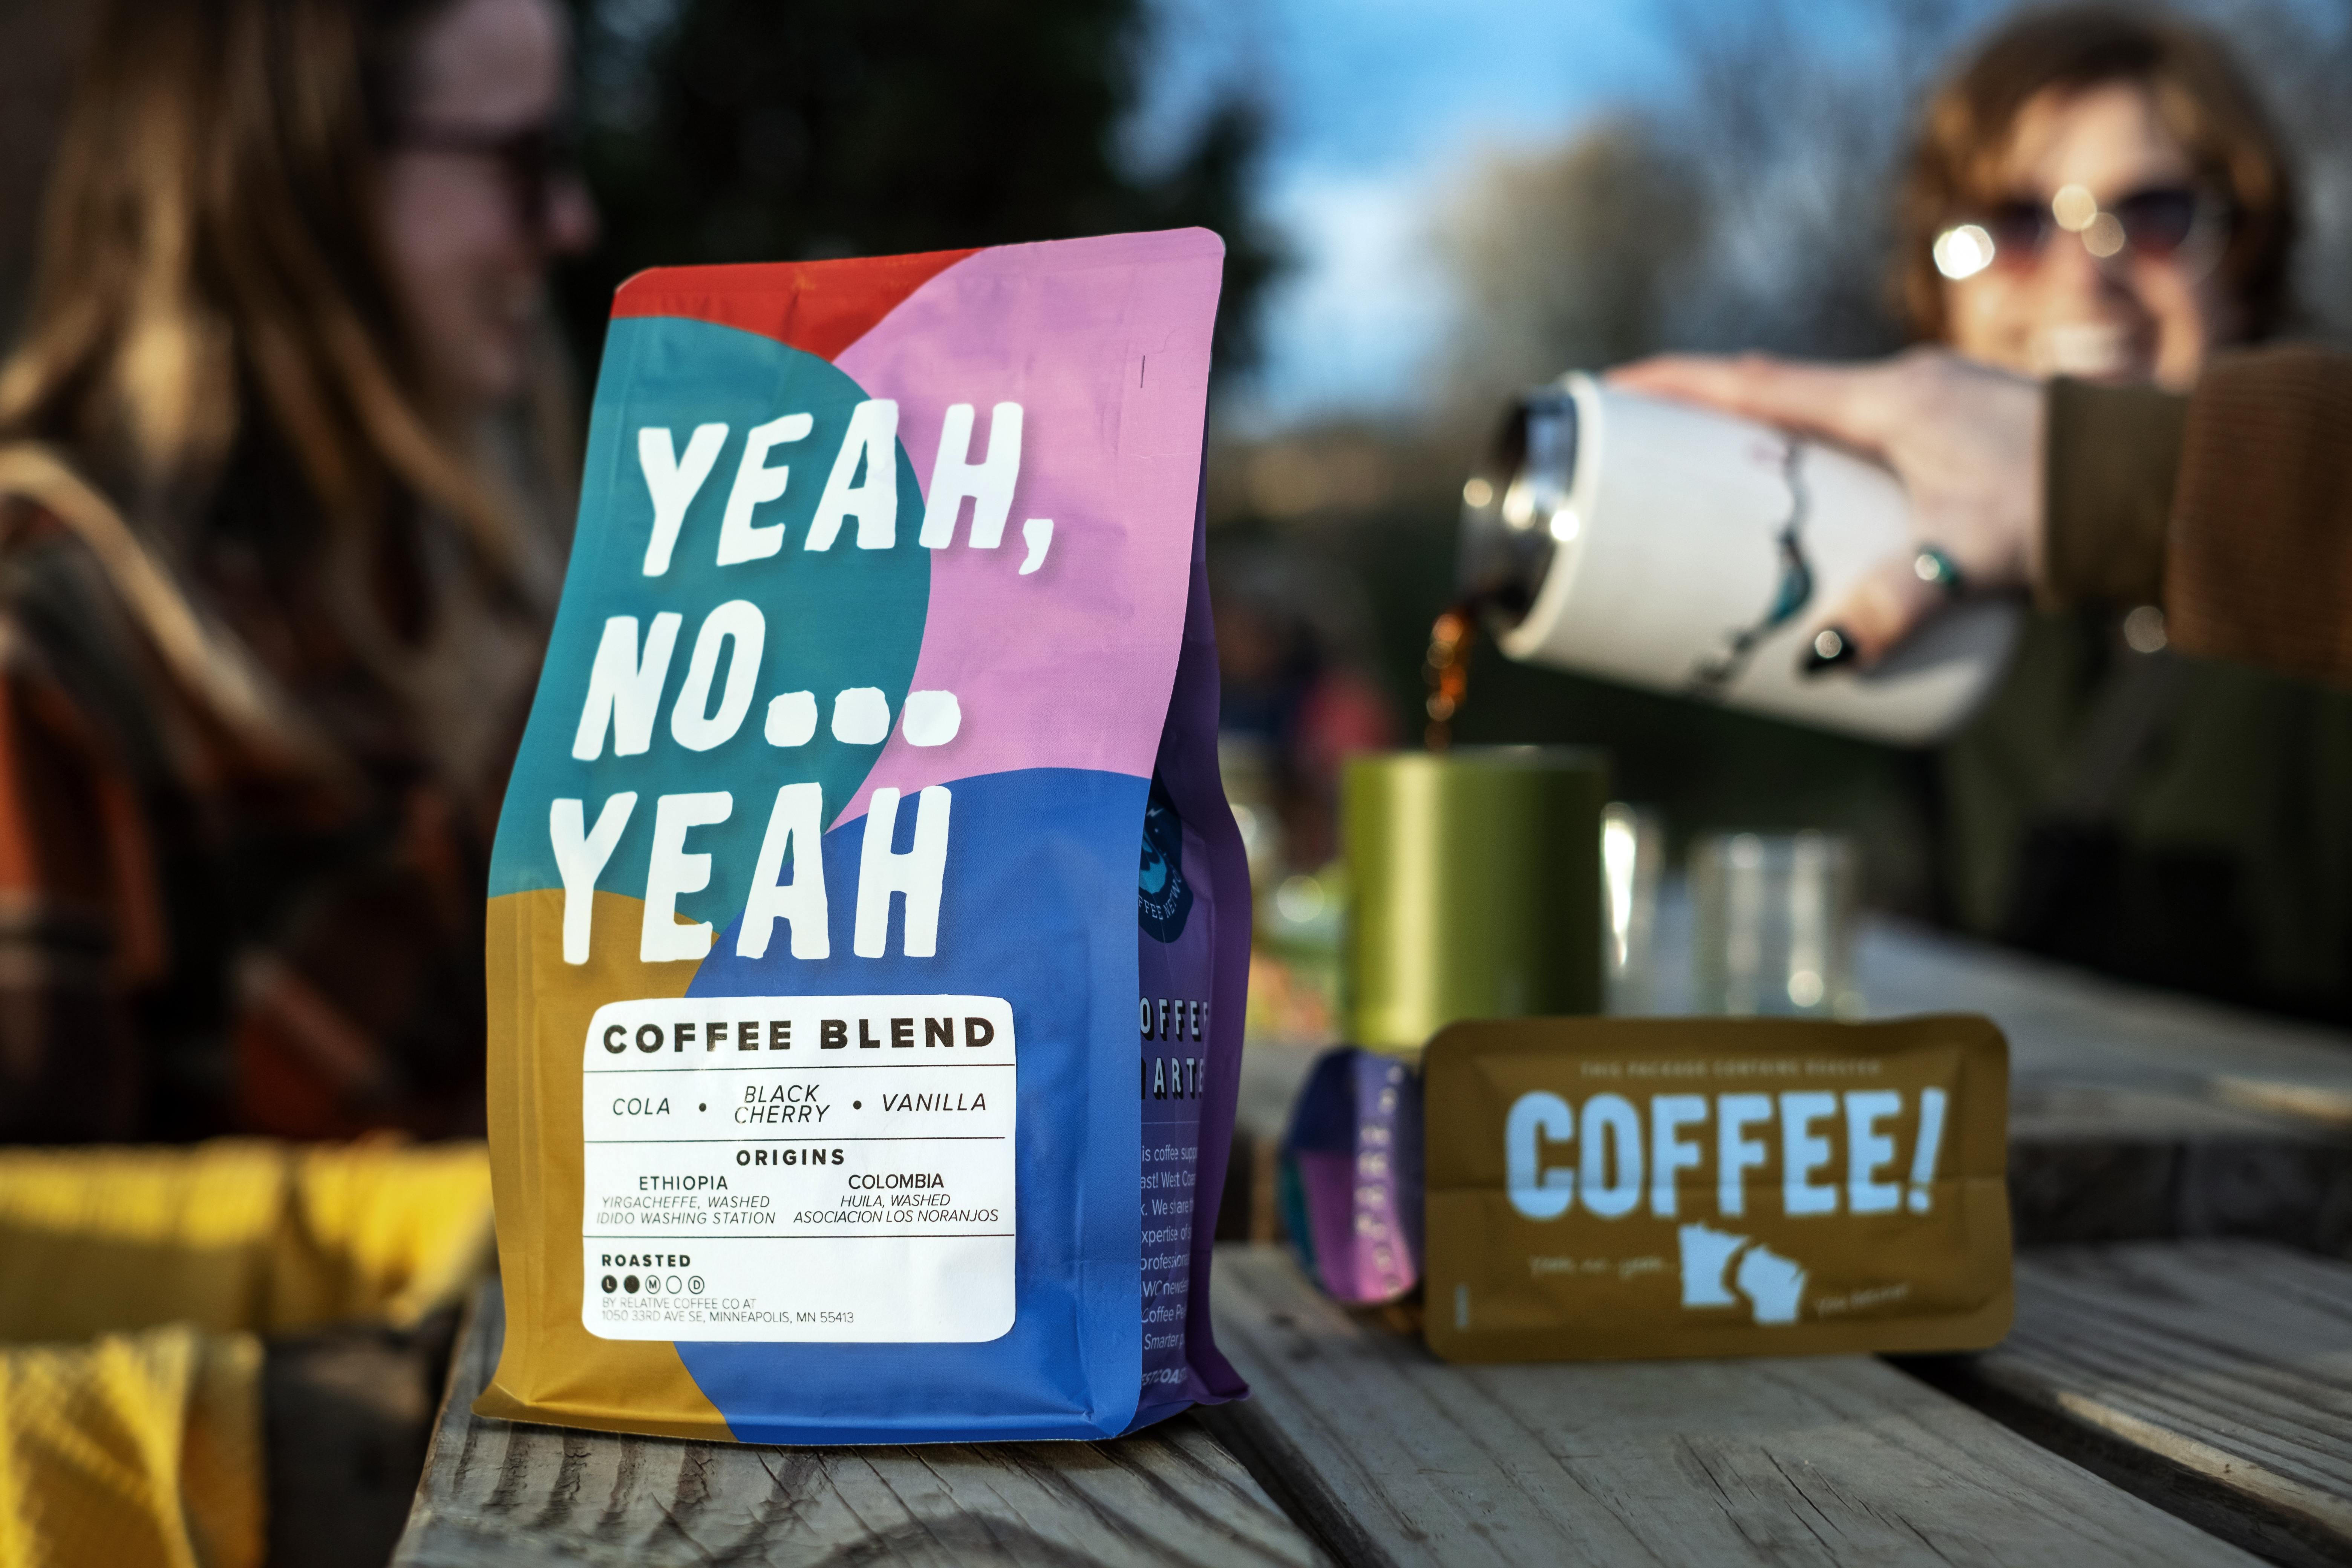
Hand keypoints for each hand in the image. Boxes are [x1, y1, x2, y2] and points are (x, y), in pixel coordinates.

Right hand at [1609, 347, 2042, 667]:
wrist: (2162, 480)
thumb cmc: (2069, 502)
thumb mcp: (1972, 555)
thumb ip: (1895, 606)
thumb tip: (1817, 660)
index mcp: (1889, 398)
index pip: (1756, 382)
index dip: (1677, 383)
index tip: (1613, 383)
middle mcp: (1904, 389)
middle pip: (1776, 398)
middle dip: (1705, 423)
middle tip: (1645, 460)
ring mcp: (1932, 408)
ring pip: (1820, 422)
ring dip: (1765, 451)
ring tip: (1716, 498)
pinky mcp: (1956, 436)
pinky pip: (1861, 444)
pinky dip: (1820, 469)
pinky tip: (1814, 511)